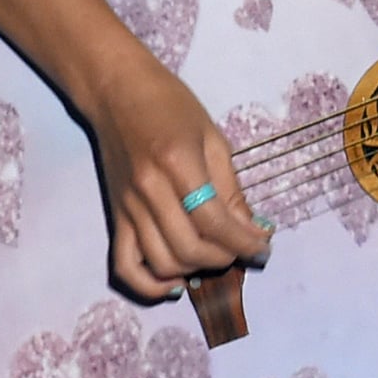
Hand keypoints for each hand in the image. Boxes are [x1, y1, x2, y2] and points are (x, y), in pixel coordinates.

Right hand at [81, 50, 273, 299]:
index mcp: (179, 163)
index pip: (215, 222)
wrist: (118, 92)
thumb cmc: (171, 105)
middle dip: (224, 257)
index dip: (244, 241)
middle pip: (189, 249)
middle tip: (243, 248)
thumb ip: (230, 187)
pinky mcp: (114, 217)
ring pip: (162, 263)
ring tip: (216, 256)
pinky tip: (175, 282)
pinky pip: (124, 267)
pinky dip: (149, 285)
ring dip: (195, 270)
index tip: (264, 246)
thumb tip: (252, 229)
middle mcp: (149, 191)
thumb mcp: (212, 137)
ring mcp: (127, 208)